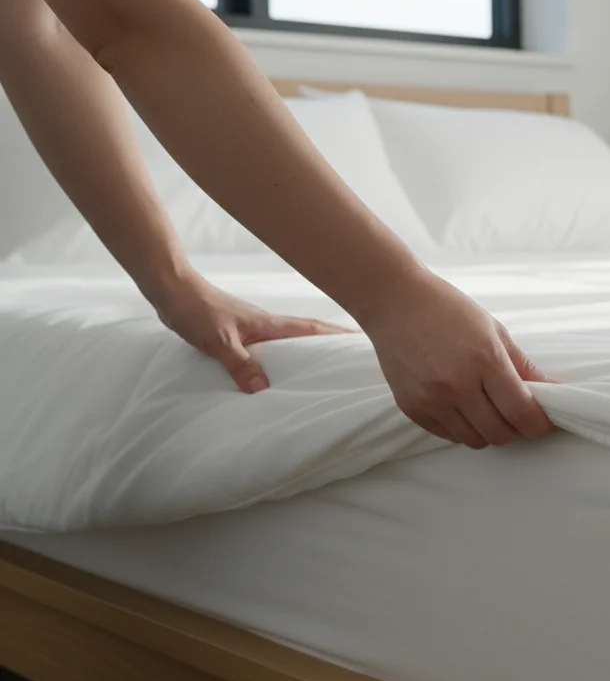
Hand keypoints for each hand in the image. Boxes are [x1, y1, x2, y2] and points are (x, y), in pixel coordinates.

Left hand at [154, 274, 351, 392]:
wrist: (173, 292)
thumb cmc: (197, 311)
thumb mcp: (219, 341)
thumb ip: (240, 363)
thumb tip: (263, 388)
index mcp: (271, 324)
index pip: (314, 329)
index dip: (340, 336)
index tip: (365, 342)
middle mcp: (269, 324)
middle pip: (310, 333)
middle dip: (334, 343)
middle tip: (355, 358)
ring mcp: (256, 327)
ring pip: (292, 340)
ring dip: (311, 349)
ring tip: (326, 367)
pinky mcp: (242, 332)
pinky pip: (273, 345)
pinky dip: (286, 354)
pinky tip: (281, 367)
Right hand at [358, 267, 555, 448]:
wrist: (395, 302)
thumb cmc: (449, 310)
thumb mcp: (495, 331)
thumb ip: (524, 367)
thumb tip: (553, 392)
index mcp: (484, 359)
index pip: (521, 411)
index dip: (539, 425)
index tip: (544, 423)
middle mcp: (457, 383)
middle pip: (500, 433)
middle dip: (515, 428)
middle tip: (514, 412)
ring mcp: (431, 399)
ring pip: (474, 440)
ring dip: (488, 431)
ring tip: (487, 407)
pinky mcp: (411, 408)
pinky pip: (448, 436)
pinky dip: (462, 428)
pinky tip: (462, 406)